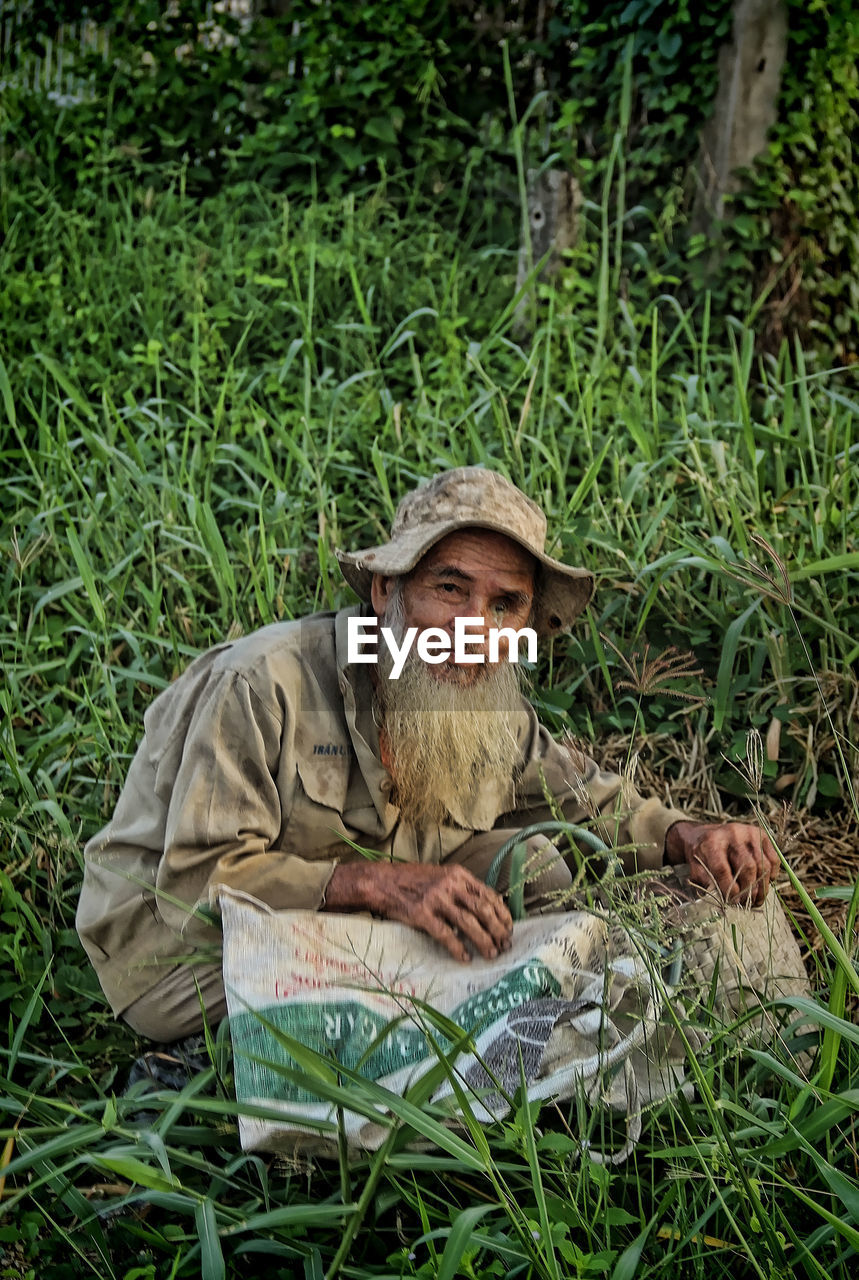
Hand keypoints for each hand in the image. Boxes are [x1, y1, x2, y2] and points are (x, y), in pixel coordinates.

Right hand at [323, 861, 512, 962]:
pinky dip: (458, 948)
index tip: (509, 927)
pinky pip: (446, 934)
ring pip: (469, 924)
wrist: (381, 881)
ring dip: (484, 941)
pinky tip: (465, 958)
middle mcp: (450, 885)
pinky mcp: (421, 914)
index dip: (502, 914)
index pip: (489, 895)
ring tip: (491, 954)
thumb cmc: (412, 881)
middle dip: (498, 930)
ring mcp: (436, 899)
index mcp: (458, 874)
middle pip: (483, 910)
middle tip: (505, 945)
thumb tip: (486, 909)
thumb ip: (461, 888)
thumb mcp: (441, 876)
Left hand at [664, 820, 779, 906]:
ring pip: (763, 865)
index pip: (722, 869)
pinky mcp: (762, 835)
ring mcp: (749, 833)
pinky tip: (764, 884)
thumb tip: (723, 898)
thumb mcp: (696, 867)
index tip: (732, 901)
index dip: (729, 889)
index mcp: (712, 842)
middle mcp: (732, 834)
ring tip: (756, 900)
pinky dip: (772, 875)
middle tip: (747, 903)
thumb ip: (706, 882)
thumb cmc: (702, 855)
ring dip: (762, 887)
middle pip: (747, 867)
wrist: (707, 835)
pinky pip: (773, 860)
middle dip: (749, 890)